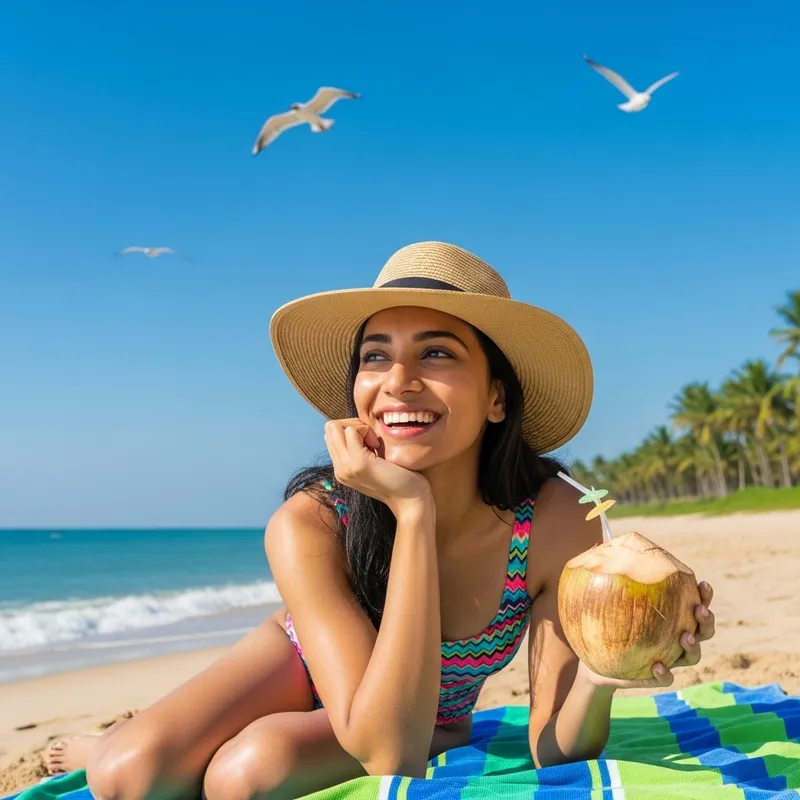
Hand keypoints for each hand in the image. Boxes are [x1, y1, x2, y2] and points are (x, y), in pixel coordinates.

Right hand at [324, 418, 431, 516]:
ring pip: (336, 427)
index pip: (330, 435)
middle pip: (330, 428)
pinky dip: (366, 431)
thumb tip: (356, 427)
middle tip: (371, 440)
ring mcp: (346, 466)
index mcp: (341, 469)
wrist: (410, 501)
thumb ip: (360, 449)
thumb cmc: (399, 478)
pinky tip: (378, 445)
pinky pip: (352, 431)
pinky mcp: (358, 463)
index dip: (350, 430)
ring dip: (359, 428)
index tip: (370, 442)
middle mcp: (339, 468)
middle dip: (352, 425)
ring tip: (375, 444)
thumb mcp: (373, 463)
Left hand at [577, 581, 715, 690]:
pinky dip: (665, 674)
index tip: (702, 584)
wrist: (593, 660)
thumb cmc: (604, 623)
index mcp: (670, 618)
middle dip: (706, 620)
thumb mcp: (606, 599)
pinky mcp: (654, 677)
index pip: (694, 604)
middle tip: (699, 609)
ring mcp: (669, 660)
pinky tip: (657, 665)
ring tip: (685, 636)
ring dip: (693, 646)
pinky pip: (666, 678)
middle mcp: (675, 639)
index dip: (704, 596)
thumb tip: (604, 541)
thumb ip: (613, 576)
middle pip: (703, 630)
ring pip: (692, 656)